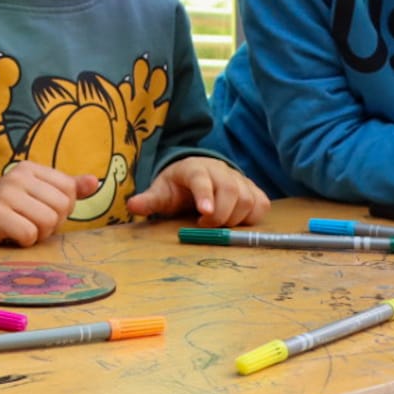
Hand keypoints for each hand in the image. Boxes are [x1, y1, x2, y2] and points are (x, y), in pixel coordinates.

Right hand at [0, 161, 96, 246]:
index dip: (61, 209)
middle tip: (28, 224)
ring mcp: (4, 192)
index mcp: (30, 169)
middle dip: (50, 224)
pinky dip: (24, 243)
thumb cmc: (11, 215)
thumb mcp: (40, 199)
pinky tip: (10, 237)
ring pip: (47, 221)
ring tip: (19, 230)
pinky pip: (29, 234)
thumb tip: (95, 182)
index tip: (39, 212)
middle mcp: (17, 175)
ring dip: (37, 235)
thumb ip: (67, 190)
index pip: (70, 190)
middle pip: (62, 206)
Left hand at [127, 156, 269, 226]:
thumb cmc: (178, 186)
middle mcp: (221, 170)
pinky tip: (235, 221)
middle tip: (205, 225)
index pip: (202, 179)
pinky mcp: (253, 190)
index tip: (205, 213)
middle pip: (230, 191)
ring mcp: (240, 179)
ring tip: (216, 223)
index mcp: (195, 168)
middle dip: (220, 215)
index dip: (205, 195)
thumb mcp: (162, 192)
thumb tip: (132, 205)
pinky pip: (261, 205)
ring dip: (234, 219)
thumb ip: (149, 200)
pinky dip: (251, 218)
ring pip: (247, 200)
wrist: (197, 175)